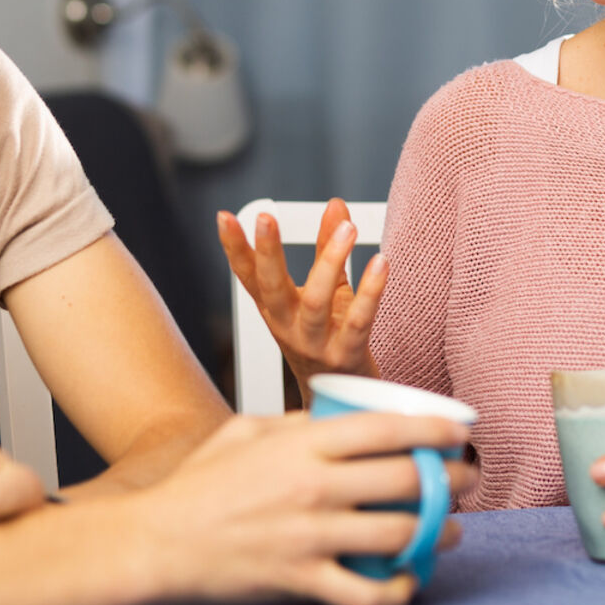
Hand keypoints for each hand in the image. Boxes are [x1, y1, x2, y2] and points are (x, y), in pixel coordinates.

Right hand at [136, 412, 475, 604]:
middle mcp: (314, 487)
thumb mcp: (243, 431)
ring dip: (437, 533)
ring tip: (450, 530)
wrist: (157, 541)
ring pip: (399, 535)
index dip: (434, 428)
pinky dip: (396, 593)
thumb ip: (293, 424)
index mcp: (303, 445)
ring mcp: (309, 536)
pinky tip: (408, 583)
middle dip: (451, 481)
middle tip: (466, 481)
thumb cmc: (198, 485)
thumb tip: (332, 419)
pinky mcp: (301, 579)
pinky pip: (365, 594)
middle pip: (407, 481)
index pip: (386, 429)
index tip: (461, 432)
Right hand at [217, 199, 384, 395]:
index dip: (235, 248)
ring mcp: (315, 345)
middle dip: (267, 252)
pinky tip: (380, 263)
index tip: (224, 217)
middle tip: (265, 218)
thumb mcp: (326, 291)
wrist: (348, 400)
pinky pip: (358, 322)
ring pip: (315, 302)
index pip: (249, 276)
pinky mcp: (346, 357)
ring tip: (347, 227)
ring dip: (330, 261)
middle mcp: (288, 328)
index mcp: (276, 311)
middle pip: (272, 288)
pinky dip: (371, 292)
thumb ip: (327, 247)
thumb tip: (334, 204)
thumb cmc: (333, 338)